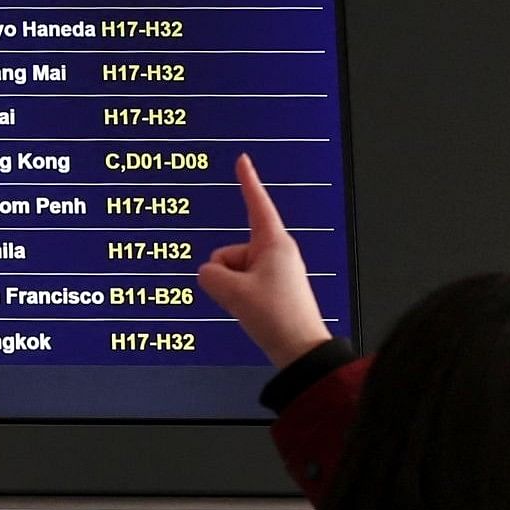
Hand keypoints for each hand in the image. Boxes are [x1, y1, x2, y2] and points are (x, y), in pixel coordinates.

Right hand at [197, 154, 330, 367]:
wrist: (300, 350)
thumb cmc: (277, 316)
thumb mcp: (233, 293)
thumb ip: (210, 275)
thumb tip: (209, 274)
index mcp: (273, 243)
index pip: (256, 203)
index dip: (247, 180)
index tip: (242, 159)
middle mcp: (275, 253)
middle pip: (229, 250)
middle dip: (224, 272)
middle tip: (244, 298)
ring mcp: (273, 272)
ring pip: (231, 271)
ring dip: (232, 290)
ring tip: (252, 309)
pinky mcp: (271, 290)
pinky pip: (241, 286)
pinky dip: (239, 299)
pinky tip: (251, 314)